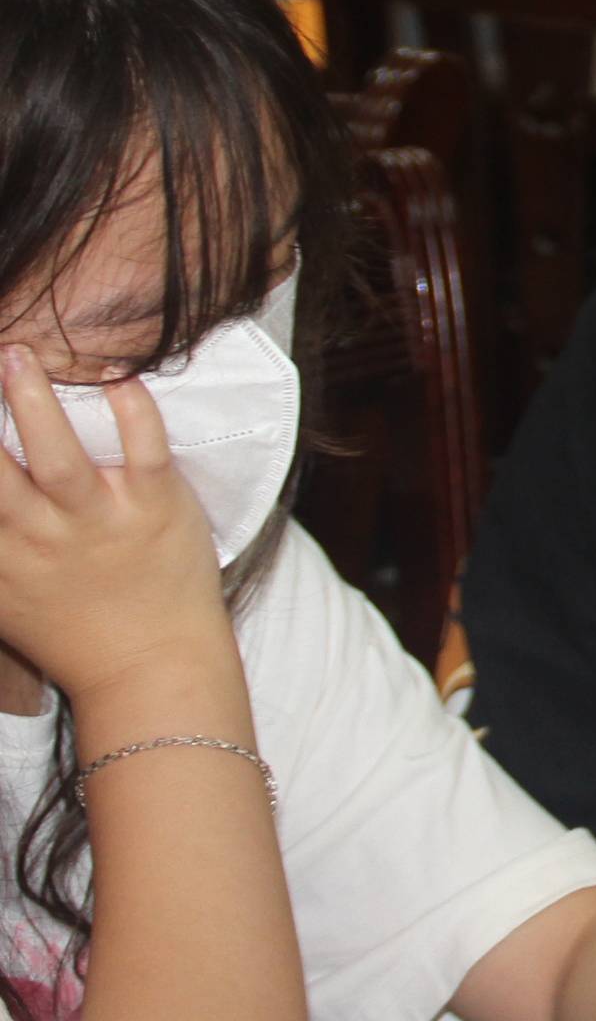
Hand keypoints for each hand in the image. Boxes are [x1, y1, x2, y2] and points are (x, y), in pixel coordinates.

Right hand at [0, 348, 237, 703]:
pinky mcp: (156, 507)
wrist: (152, 667)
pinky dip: (133, 411)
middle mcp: (39, 536)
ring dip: (33, 401)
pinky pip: (144, 451)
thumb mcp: (4, 601)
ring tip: (17, 353)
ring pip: (57, 454)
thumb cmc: (75, 631)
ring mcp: (99, 521)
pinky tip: (121, 377)